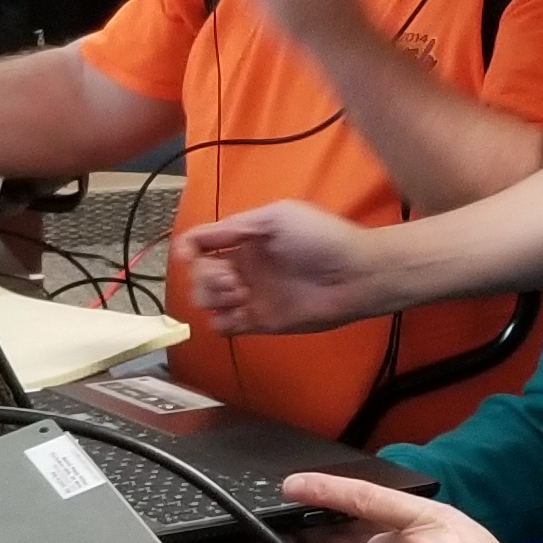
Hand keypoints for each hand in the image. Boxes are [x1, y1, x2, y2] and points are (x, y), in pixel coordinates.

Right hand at [179, 201, 390, 333]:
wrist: (354, 274)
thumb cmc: (320, 238)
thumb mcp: (276, 216)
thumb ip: (235, 226)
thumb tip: (194, 240)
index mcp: (244, 239)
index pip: (201, 244)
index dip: (188, 249)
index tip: (189, 254)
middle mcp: (243, 267)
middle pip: (199, 275)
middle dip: (205, 276)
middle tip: (232, 279)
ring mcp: (250, 295)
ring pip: (206, 301)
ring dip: (212, 297)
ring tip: (240, 294)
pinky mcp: (260, 321)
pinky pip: (224, 326)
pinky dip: (221, 321)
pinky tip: (239, 313)